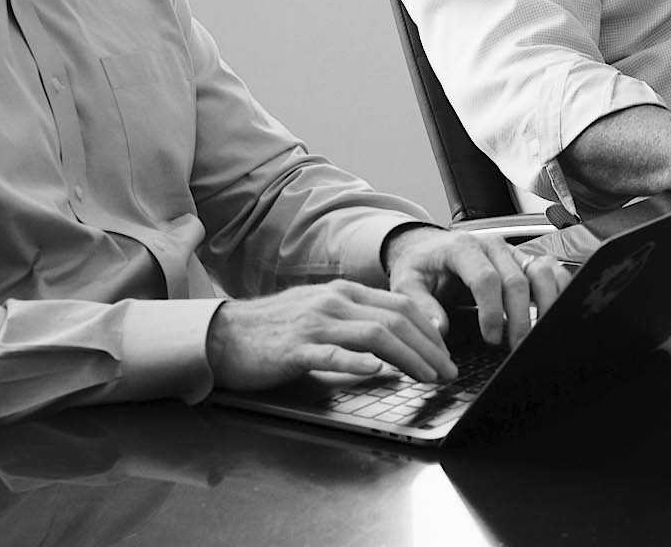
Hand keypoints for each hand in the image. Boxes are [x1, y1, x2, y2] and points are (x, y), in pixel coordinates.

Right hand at [205, 280, 454, 391]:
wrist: (224, 335)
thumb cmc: (274, 330)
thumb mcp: (321, 314)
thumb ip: (355, 321)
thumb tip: (396, 339)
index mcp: (344, 293)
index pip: (401, 305)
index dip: (430, 330)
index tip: (446, 354)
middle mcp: (334, 302)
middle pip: (396, 319)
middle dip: (429, 347)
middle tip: (447, 371)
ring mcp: (315, 324)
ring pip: (374, 335)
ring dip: (408, 357)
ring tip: (427, 377)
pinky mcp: (295, 349)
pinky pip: (331, 354)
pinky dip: (357, 362)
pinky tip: (376, 371)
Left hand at [385, 227, 571, 347]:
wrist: (430, 248)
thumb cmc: (422, 266)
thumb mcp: (407, 283)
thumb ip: (422, 306)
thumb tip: (440, 329)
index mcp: (463, 247)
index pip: (486, 278)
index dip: (492, 312)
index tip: (491, 338)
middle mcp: (492, 245)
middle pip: (517, 280)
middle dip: (520, 318)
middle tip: (516, 347)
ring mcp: (512, 251)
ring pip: (542, 272)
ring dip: (545, 305)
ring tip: (538, 334)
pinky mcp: (525, 259)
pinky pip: (552, 271)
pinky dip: (558, 291)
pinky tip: (551, 314)